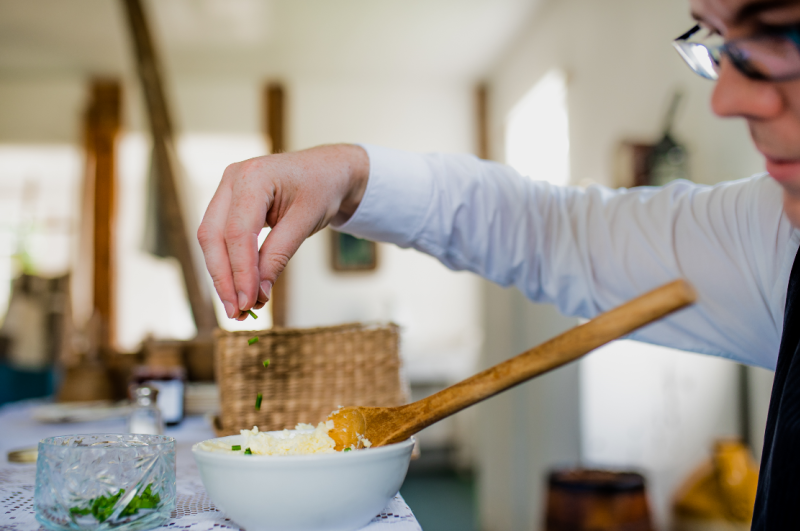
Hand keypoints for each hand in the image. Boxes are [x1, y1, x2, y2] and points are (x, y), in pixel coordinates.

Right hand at [197, 144, 368, 319]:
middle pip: (213, 237)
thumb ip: (279, 255)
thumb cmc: (321, 188)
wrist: (327, 170)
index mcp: (253, 177)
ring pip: (211, 239)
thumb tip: (257, 293)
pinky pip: (220, 237)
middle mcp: (232, 179)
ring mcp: (227, 189)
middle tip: (237, 312)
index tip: (248, 303)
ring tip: (238, 308)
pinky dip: (229, 264)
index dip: (241, 272)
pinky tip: (239, 289)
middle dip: (223, 279)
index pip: (238, 233)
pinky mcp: (228, 204)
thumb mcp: (306, 221)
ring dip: (222, 276)